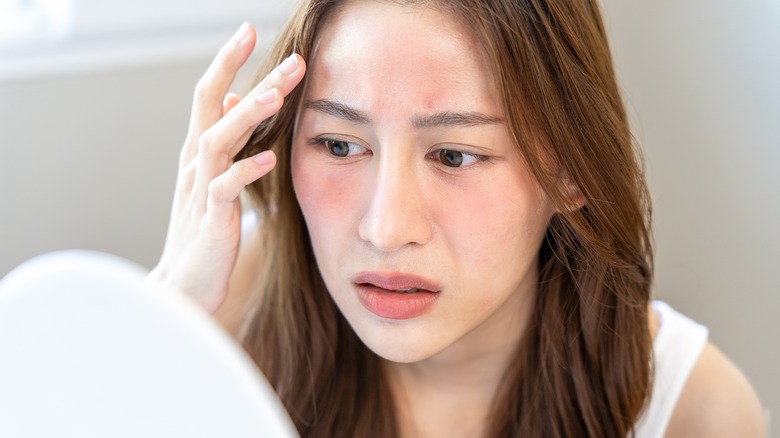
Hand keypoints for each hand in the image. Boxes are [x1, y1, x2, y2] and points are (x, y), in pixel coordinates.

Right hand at [148, 23, 305, 311]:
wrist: (183, 286)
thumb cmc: (203, 233)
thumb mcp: (214, 179)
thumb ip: (229, 139)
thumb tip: (240, 98)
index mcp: (200, 153)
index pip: (211, 96)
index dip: (227, 62)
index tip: (248, 30)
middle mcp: (196, 165)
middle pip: (216, 108)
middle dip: (249, 76)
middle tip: (290, 57)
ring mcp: (201, 191)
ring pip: (217, 141)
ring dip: (247, 117)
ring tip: (277, 95)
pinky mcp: (211, 221)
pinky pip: (225, 190)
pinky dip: (245, 171)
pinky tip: (269, 158)